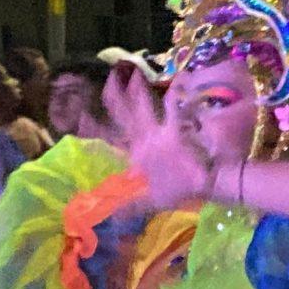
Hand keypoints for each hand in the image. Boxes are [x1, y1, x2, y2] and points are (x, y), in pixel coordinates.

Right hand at [101, 64, 214, 204]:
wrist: (207, 184)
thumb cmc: (181, 189)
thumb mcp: (153, 200)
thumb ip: (131, 205)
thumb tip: (108, 215)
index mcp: (136, 154)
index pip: (110, 138)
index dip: (93, 127)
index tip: (80, 114)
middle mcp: (144, 140)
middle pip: (125, 115)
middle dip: (116, 96)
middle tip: (109, 79)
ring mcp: (159, 133)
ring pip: (143, 108)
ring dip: (138, 91)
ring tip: (134, 73)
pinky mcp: (176, 129)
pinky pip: (174, 107)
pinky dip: (175, 93)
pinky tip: (178, 77)